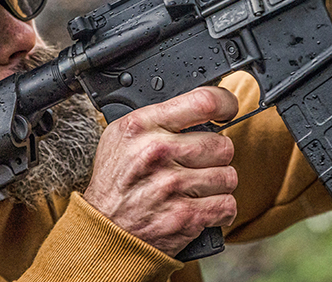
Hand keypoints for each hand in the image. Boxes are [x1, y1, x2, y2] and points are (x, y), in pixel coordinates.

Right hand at [82, 87, 239, 256]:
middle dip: (216, 154)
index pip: (203, 102)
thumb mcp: (122, 135)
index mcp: (143, 126)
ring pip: (228, 176)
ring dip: (218, 183)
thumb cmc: (116, 181)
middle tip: (199, 162)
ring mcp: (173, 185)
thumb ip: (158, 117)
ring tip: (197, 186)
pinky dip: (220, 208)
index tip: (227, 110)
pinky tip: (203, 205)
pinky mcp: (185, 216)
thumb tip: (200, 105)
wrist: (104, 228)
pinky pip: (227, 205)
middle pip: (222, 144)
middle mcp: (158, 151)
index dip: (224, 104)